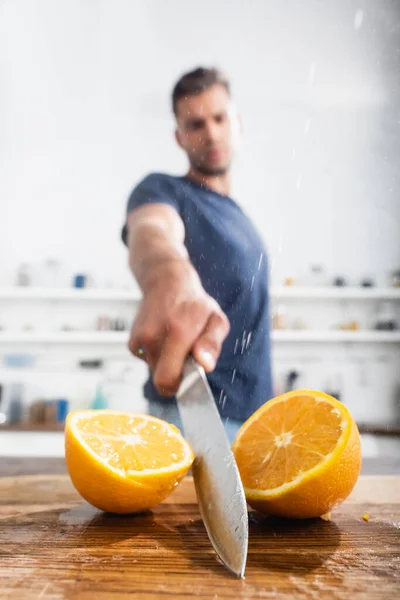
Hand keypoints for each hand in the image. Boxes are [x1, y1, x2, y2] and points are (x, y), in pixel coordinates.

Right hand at [129, 260, 229, 395]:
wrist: (165, 282)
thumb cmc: (195, 304)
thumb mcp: (216, 319)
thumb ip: (212, 344)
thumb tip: (205, 365)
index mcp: (177, 333)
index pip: (167, 381)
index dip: (181, 387)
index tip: (192, 376)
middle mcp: (153, 337)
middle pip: (161, 381)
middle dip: (176, 376)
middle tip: (186, 356)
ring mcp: (139, 340)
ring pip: (155, 372)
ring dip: (167, 364)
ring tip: (175, 342)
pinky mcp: (131, 344)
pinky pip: (147, 362)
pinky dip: (157, 356)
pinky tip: (163, 338)